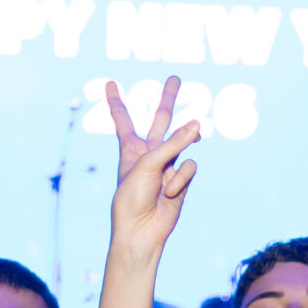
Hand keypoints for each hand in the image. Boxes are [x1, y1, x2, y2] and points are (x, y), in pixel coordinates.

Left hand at [105, 75, 200, 262]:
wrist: (141, 230)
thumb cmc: (133, 197)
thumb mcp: (149, 163)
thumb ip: (174, 142)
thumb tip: (199, 124)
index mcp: (130, 148)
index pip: (122, 119)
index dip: (116, 101)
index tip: (109, 83)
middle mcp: (150, 153)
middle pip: (161, 119)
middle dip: (168, 98)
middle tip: (175, 78)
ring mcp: (167, 165)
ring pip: (184, 140)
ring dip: (184, 142)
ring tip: (191, 140)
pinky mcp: (182, 179)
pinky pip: (189, 166)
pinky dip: (180, 179)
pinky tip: (170, 192)